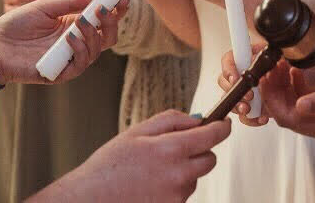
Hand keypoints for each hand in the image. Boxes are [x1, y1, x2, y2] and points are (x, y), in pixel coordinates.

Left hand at [0, 0, 125, 84]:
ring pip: (96, 51)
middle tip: (106, 10)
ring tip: (82, 21)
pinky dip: (80, 50)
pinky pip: (79, 65)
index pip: (102, 20)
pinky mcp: (60, 73)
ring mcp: (68, 58)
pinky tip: (71, 36)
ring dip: (94, 34)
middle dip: (112, 23)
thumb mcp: (45, 7)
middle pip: (107, 38)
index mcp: (74, 25)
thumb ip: (71, 2)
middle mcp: (75, 43)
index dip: (115, 11)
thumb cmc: (16, 24)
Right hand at [48, 111, 231, 201]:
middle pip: (210, 159)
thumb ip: (171, 120)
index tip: (224, 123)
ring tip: (153, 170)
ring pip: (195, 177)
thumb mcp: (137, 131)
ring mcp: (177, 197)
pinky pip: (183, 194)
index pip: (212, 136)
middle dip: (201, 150)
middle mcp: (178, 175)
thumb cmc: (109, 166)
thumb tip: (197, 119)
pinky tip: (151, 184)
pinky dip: (174, 187)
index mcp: (170, 150)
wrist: (90, 200)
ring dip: (184, 170)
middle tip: (179, 146)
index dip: (221, 127)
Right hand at [216, 47, 269, 126]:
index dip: (229, 70)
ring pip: (231, 101)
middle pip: (224, 83)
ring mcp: (240, 93)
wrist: (287, 82)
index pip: (228, 61)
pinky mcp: (248, 107)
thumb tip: (258, 55)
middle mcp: (237, 76)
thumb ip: (263, 53)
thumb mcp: (272, 54)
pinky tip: (261, 117)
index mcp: (241, 59)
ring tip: (249, 109)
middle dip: (234, 92)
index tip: (235, 78)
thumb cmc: (276, 64)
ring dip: (239, 106)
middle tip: (247, 95)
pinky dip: (251, 119)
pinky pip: (243, 116)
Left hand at [260, 64, 314, 142]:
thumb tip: (300, 105)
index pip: (288, 118)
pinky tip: (301, 70)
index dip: (272, 97)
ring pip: (299, 105)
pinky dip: (300, 86)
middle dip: (275, 90)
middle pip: (290, 112)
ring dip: (286, 87)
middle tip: (270, 66)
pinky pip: (312, 100)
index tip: (266, 76)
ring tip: (281, 64)